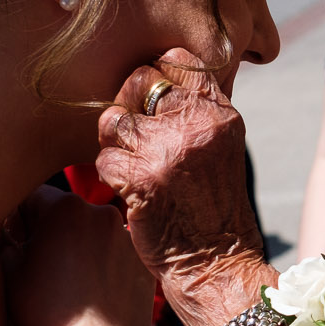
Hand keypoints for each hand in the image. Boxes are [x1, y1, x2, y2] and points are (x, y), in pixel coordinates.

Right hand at [1, 184, 153, 325]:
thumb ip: (7, 239)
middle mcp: (101, 212)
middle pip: (68, 212)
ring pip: (95, 233)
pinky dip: (105, 264)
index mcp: (64, 207)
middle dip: (54, 230)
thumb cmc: (45, 313)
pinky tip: (94, 290)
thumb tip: (9, 230)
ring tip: (72, 281)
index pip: (34, 197)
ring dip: (82, 246)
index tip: (18, 237)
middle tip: (44, 261)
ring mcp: (127, 237)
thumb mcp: (9, 271)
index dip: (21, 218)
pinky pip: (117, 254)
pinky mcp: (144, 262)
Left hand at [96, 51, 274, 325]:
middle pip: (140, 82)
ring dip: (115, 144)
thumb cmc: (213, 210)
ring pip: (115, 119)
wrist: (218, 264)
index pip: (177, 61)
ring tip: (134, 169)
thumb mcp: (220, 148)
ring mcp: (168, 149)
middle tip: (136, 140)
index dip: (157, 76)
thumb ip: (196, 112)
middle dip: (128, 107)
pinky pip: (104, 157)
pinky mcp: (141, 177)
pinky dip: (110, 176)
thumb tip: (154, 79)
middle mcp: (196, 124)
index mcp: (220, 113)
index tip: (152, 103)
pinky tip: (130, 193)